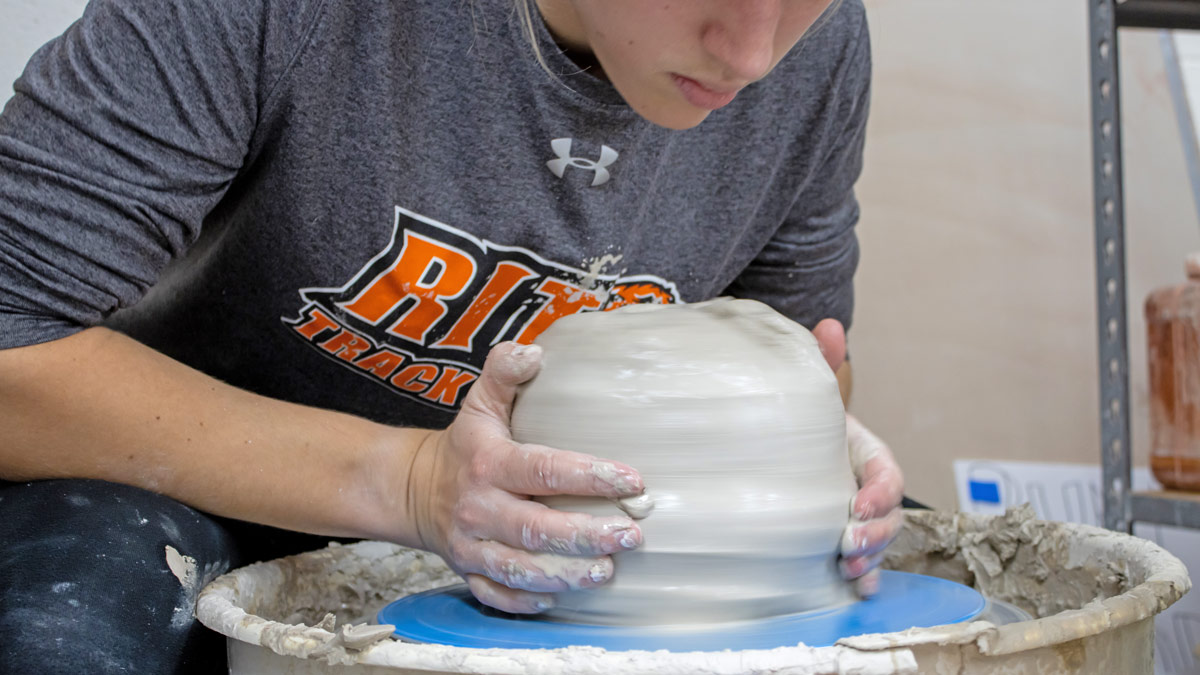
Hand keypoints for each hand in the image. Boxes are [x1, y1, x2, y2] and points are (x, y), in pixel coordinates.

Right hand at [410, 341, 646, 613]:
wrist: (412, 488)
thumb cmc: (465, 445)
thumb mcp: (479, 402)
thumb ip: (505, 372)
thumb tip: (535, 351)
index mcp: (487, 464)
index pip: (542, 470)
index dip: (587, 475)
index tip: (631, 479)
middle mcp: (478, 508)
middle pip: (534, 529)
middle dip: (585, 536)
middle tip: (630, 535)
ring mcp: (471, 546)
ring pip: (519, 569)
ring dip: (563, 574)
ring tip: (606, 572)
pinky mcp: (469, 572)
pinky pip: (496, 595)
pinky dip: (525, 602)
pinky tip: (560, 598)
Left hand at [813, 319, 904, 596]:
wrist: (777, 442)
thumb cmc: (798, 421)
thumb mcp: (808, 391)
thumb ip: (821, 361)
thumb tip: (830, 324)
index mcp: (864, 452)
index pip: (887, 472)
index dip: (880, 490)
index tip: (858, 502)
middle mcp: (866, 487)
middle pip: (890, 515)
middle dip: (875, 533)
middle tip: (846, 544)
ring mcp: (856, 516)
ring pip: (879, 542)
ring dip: (870, 559)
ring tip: (846, 569)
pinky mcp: (840, 540)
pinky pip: (865, 566)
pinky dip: (867, 581)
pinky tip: (859, 593)